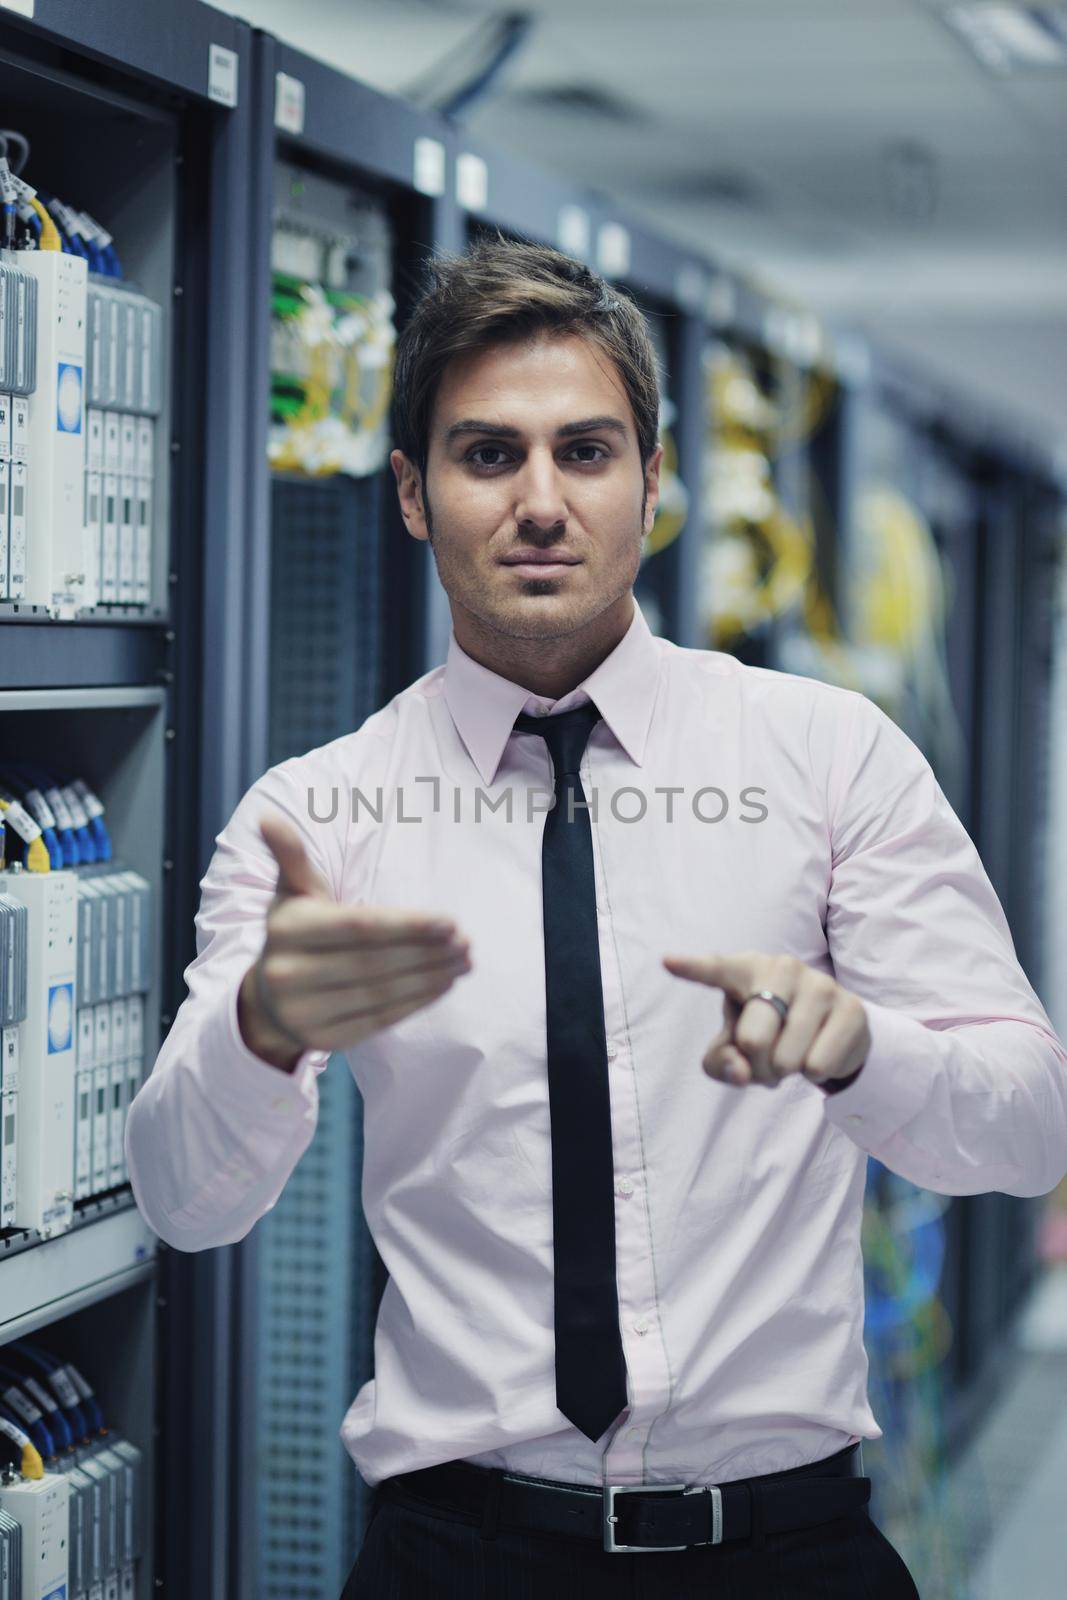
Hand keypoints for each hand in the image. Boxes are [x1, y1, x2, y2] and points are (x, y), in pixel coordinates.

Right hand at [237, 811, 471, 1070]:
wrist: (267, 1002)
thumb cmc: (295, 934)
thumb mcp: (291, 894)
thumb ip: (290, 857)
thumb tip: (269, 817)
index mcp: (287, 929)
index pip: (358, 926)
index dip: (407, 925)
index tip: (449, 920)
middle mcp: (289, 973)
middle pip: (373, 962)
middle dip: (426, 952)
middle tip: (465, 941)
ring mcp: (304, 1012)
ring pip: (380, 993)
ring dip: (430, 977)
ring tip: (464, 961)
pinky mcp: (324, 1041)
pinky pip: (379, 1020)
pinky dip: (416, 1002)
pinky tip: (443, 984)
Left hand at [662, 949, 869, 1090]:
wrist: (831, 1030)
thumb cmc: (769, 1033)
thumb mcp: (734, 1048)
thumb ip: (721, 1062)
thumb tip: (741, 1071)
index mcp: (745, 968)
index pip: (716, 969)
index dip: (693, 968)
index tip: (667, 961)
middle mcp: (782, 967)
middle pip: (752, 1041)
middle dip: (757, 1065)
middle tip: (768, 1055)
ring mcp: (820, 984)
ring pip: (787, 1059)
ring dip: (785, 1072)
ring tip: (793, 1053)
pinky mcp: (851, 1009)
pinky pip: (818, 1065)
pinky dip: (814, 1073)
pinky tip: (818, 1052)